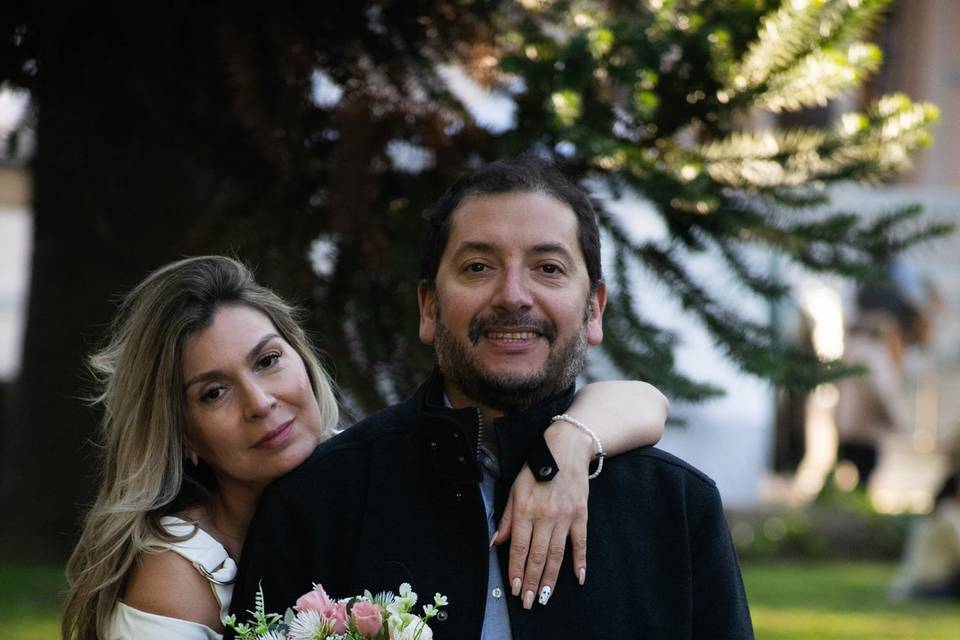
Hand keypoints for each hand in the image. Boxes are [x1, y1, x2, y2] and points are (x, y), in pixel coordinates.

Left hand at [493, 427, 591, 608]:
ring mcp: (565, 517)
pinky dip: (580, 561)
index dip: (515, 570)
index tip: (513, 588)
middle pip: (536, 556)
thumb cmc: (537, 467)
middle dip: (530, 581)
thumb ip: (506, 517)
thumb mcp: (515, 488)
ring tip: (544, 597)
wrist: (567, 448)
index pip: (518, 547)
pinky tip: (578, 578)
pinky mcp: (581, 515)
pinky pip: (580, 543)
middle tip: (527, 601)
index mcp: (525, 509)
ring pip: (556, 554)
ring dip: (549, 578)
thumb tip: (495, 542)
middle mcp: (545, 516)